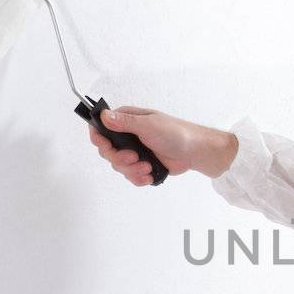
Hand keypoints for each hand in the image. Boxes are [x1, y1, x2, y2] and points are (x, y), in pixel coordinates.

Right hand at [89, 105, 231, 185]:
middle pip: (107, 152)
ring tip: (147, 166)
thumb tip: (104, 116)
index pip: (101, 129)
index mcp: (127, 121)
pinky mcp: (142, 165)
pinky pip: (130, 176)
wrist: (194, 151)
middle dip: (120, 159)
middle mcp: (128, 136)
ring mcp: (134, 152)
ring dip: (132, 170)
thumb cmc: (175, 133)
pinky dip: (138, 178)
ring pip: (118, 166)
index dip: (99, 139)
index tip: (105, 146)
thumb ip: (125, 122)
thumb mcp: (148, 125)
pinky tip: (149, 174)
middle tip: (134, 157)